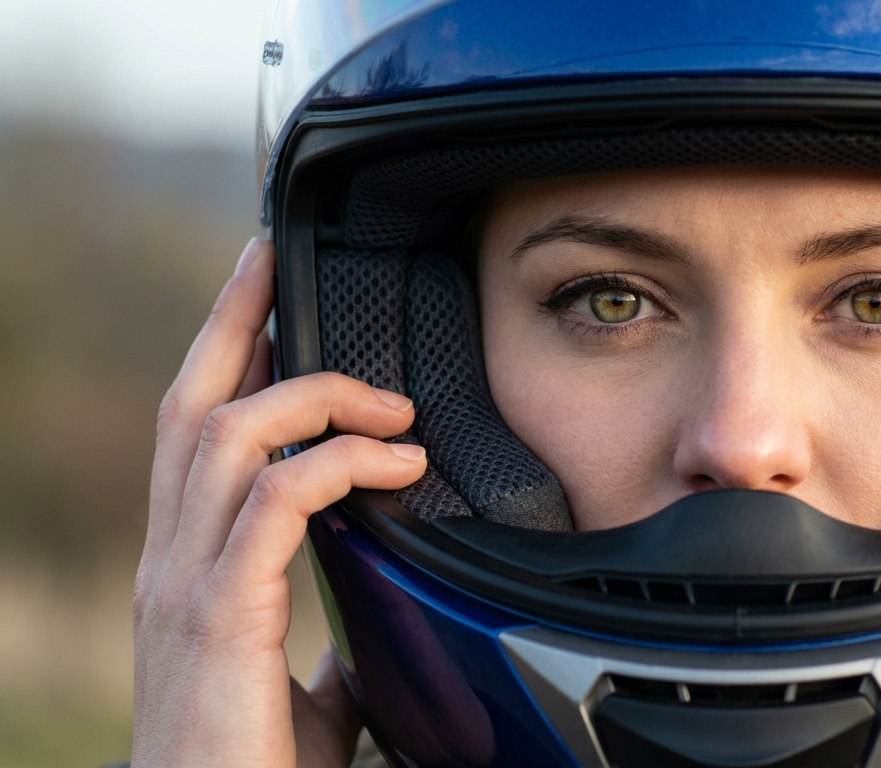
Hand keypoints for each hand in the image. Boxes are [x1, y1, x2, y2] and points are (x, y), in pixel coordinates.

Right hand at [131, 239, 427, 767]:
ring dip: (313, 396)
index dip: (222, 354)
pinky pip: (276, 502)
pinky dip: (339, 464)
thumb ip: (318, 624)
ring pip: (227, 435)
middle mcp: (173, 559)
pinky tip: (398, 466)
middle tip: (273, 257)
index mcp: (188, 565)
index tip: (263, 295)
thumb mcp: (294, 678)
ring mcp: (187, 583)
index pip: (194, 432)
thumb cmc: (251, 764)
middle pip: (189, 405)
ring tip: (393, 406)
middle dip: (232, 319)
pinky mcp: (220, 616)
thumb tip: (373, 594)